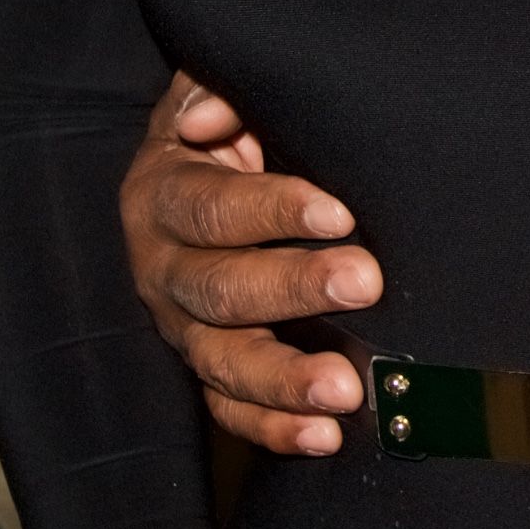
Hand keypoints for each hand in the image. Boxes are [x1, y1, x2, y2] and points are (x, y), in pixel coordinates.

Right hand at [120, 76, 380, 454]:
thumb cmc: (234, 131)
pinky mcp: (206, 369)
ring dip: (284, 379)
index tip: (340, 212)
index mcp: (164, 195)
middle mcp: (163, 267)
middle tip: (366, 281)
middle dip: (294, 287)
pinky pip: (229, 410)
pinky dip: (274, 428)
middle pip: (219, 288)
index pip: (213, 207)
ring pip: (222, 360)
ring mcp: (182, 327)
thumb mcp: (220, 98)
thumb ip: (216, 93)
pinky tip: (323, 436)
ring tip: (346, 389)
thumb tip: (208, 117)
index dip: (273, 209)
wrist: (208, 177)